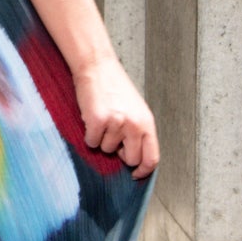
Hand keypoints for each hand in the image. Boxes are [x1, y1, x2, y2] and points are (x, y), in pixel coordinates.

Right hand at [73, 53, 157, 178]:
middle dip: (120, 154)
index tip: (135, 174)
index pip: (152, 158)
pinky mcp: (97, 121)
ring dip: (102, 139)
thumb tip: (134, 158)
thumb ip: (138, 132)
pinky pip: (91, 142)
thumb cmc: (115, 87)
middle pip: (130, 159)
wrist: (97, 66)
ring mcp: (116, 123)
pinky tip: (92, 118)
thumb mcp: (136, 110)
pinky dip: (89, 134)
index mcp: (147, 122)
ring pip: (107, 150)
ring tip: (103, 119)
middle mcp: (134, 124)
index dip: (143, 170)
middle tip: (114, 137)